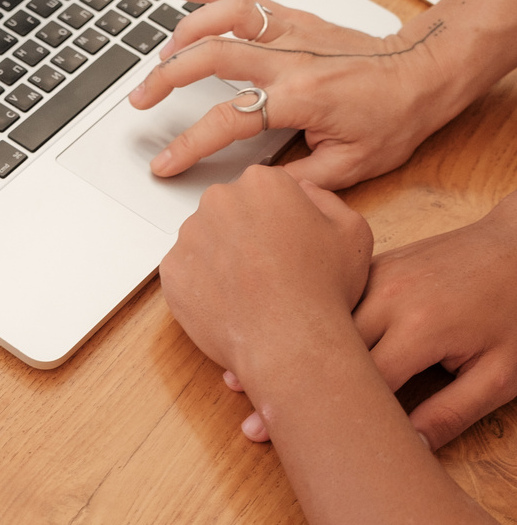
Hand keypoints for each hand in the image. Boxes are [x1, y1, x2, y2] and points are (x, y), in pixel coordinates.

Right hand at [129, 0, 459, 189]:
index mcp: (301, 98)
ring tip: (159, 54)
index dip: (190, 144)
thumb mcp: (354, 166)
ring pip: (225, 17)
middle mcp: (290, 59)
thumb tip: (259, 193)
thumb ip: (302, 181)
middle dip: (166, 78)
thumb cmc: (395, 116)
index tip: (164, 161)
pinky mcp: (294, 18)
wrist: (424, 73)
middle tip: (139, 99)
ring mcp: (291, 32)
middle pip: (211, 57)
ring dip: (184, 31)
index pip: (229, 119)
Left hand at [159, 166, 372, 386]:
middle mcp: (220, 199)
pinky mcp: (172, 269)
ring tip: (250, 289)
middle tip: (268, 268)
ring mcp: (191, 234)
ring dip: (222, 258)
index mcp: (262, 182)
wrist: (291, 342)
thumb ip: (325, 199)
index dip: (278, 218)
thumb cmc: (323, 289)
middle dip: (246, 233)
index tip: (285, 242)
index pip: (264, 190)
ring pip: (205, 240)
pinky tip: (231, 302)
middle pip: (230, 210)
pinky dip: (203, 285)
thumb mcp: (351, 232)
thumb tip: (302, 190)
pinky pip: (187, 271)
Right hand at [236, 192, 516, 447]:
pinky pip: (329, 293)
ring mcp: (377, 274)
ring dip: (283, 344)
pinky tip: (275, 333)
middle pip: (322, 347)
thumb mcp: (501, 373)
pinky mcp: (373, 265)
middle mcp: (388, 296)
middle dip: (287, 383)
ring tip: (239, 372)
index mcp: (419, 326)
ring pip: (316, 316)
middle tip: (250, 418)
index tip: (278, 437)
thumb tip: (407, 450)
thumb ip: (452, 413)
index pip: (357, 382)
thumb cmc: (516, 308)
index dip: (318, 416)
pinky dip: (301, 316)